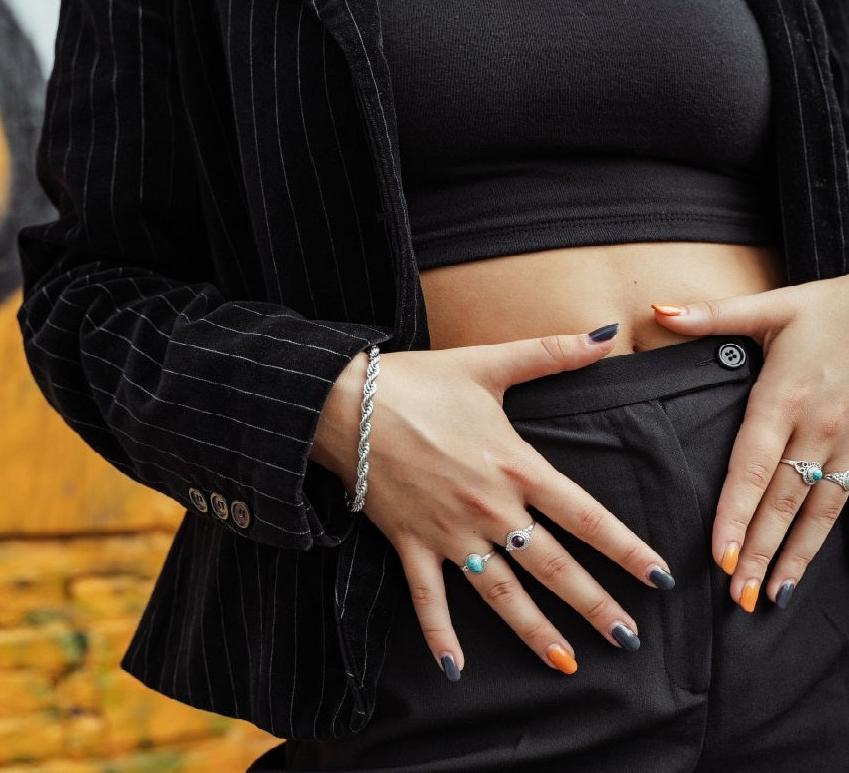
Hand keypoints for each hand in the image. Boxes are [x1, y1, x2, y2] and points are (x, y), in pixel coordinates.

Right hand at [314, 329, 673, 677]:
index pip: (585, 516)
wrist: (347, 403)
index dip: (626, 549)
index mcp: (515, 466)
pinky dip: (440, 636)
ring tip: (568, 663)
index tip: (659, 578)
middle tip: (629, 639)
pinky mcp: (411, 544)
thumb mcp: (489, 362)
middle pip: (552, 566)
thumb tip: (607, 334)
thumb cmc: (420, 381)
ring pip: (501, 593)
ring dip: (535, 631)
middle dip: (594, 605)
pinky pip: (429, 600)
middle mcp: (489, 509)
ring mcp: (449, 533)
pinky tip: (457, 672)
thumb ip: (552, 352)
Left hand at [651, 275, 848, 611]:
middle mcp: (817, 427)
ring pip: (818, 510)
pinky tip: (805, 566)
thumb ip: (711, 315)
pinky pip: (844, 501)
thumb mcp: (771, 306)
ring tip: (768, 596)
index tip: (718, 553)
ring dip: (793, 556)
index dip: (735, 513)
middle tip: (736, 595)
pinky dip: (824, 538)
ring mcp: (847, 442)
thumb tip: (656, 311)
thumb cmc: (828, 309)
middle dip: (758, 549)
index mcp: (783, 396)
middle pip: (782, 500)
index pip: (752, 466)